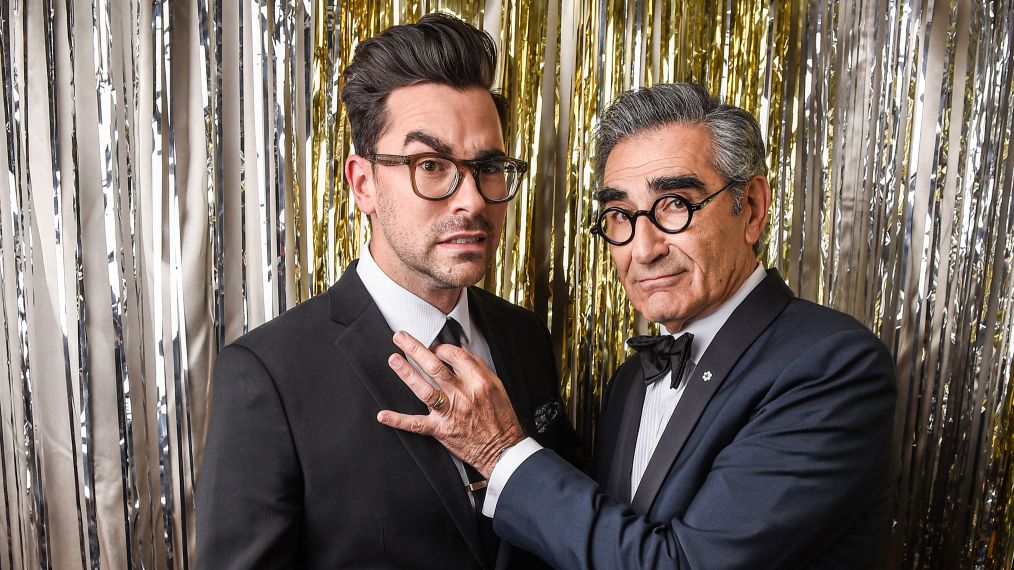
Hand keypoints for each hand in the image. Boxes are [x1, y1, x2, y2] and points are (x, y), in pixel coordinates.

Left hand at [376, 331, 524, 476]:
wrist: (502, 449)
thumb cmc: (500, 417)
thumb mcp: (496, 386)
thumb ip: (478, 367)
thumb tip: (460, 350)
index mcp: (478, 382)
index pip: (454, 355)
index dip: (441, 347)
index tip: (433, 346)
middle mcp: (463, 395)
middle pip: (435, 367)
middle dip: (415, 349)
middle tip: (400, 338)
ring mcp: (450, 413)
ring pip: (424, 390)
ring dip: (407, 374)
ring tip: (394, 360)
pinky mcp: (441, 430)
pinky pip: (417, 424)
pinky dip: (399, 420)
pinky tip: (383, 415)